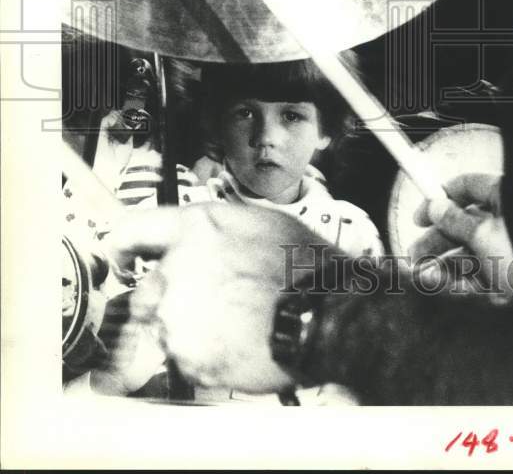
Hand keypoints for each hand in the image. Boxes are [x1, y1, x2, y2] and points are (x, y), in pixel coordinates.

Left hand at [108, 203, 326, 391]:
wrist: (324, 317)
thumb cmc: (303, 267)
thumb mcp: (260, 222)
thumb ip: (214, 228)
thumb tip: (196, 237)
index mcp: (194, 229)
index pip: (131, 231)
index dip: (122, 247)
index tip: (124, 259)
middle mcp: (175, 269)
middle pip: (147, 289)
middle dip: (170, 298)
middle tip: (212, 305)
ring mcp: (177, 317)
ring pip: (166, 325)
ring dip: (189, 327)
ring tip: (234, 325)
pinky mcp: (186, 357)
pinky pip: (183, 356)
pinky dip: (203, 354)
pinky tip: (237, 344)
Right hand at [411, 173, 512, 300]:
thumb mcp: (483, 234)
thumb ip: (455, 221)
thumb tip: (436, 206)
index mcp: (506, 200)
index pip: (469, 188)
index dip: (441, 198)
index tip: (420, 216)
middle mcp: (508, 225)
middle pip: (465, 226)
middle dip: (437, 241)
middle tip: (414, 255)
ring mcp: (510, 254)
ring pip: (470, 255)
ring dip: (444, 265)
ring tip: (423, 275)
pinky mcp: (510, 281)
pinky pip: (479, 278)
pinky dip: (459, 282)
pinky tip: (441, 286)